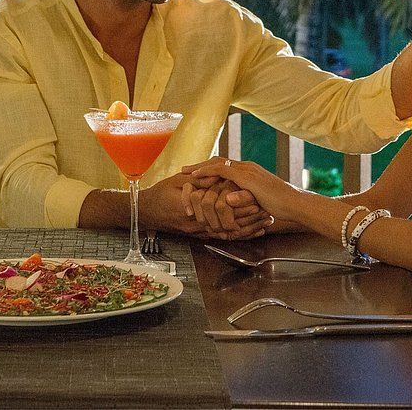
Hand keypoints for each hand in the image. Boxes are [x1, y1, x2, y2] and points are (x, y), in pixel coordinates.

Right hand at [139, 171, 270, 239]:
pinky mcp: (198, 234)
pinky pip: (221, 237)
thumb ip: (197, 181)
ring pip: (228, 232)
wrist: (143, 213)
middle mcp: (197, 224)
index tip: (257, 198)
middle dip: (249, 218)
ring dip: (247, 228)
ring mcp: (198, 231)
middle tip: (268, 213)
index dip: (241, 203)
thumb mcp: (177, 183)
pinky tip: (250, 232)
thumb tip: (215, 175)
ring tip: (265, 223)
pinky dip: (237, 234)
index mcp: (193, 208)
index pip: (223, 207)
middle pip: (229, 223)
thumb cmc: (157, 196)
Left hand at [181, 157, 303, 222]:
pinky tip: (196, 176)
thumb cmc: (280, 206)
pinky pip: (221, 170)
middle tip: (185, 169)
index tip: (197, 174)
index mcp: (250, 172)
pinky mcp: (245, 176)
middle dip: (200, 165)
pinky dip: (207, 172)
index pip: (225, 166)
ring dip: (200, 167)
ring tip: (185, 171)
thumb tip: (231, 201)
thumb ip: (245, 199)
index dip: (210, 169)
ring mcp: (246, 170)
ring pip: (217, 163)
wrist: (293, 203)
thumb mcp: (259, 201)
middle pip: (218, 161)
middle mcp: (247, 167)